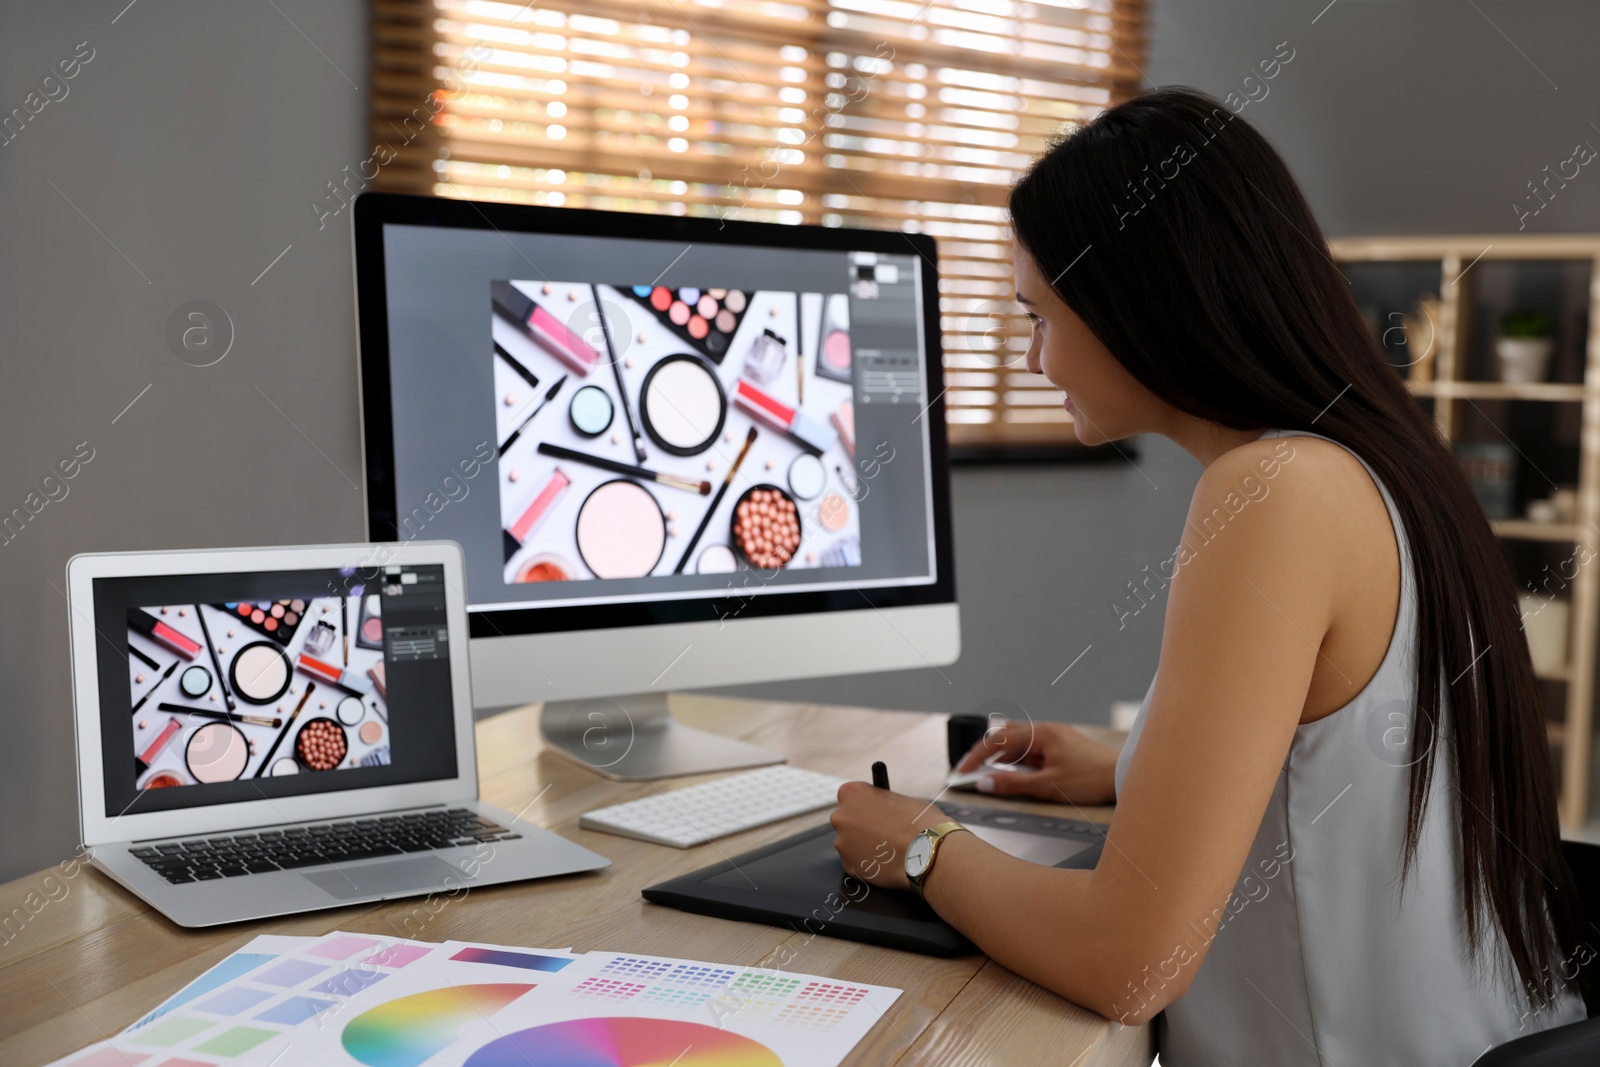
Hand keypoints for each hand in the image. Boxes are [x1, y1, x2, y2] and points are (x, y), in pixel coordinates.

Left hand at [830, 782, 947, 890]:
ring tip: (888, 849)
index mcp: (851, 793)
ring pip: (850, 843)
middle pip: (846, 819)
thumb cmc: (920, 821)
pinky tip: (886, 862)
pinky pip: (857, 862)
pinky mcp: (848, 866)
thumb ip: (883, 804)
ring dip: (863, 845)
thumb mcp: (901, 800)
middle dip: (860, 825)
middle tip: (881, 832)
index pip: (850, 795)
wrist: (928, 852)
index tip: (874, 810)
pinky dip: (868, 863)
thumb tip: (883, 811)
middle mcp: (840, 816)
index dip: (865, 804)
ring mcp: (841, 843)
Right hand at [953, 720, 1118, 803]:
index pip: (998, 740)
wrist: (1123, 777)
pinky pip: (1033, 751)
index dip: (976, 756)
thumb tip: (985, 782)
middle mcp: (1047, 731)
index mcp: (1041, 734)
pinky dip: (1019, 762)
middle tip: (972, 772)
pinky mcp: (1063, 748)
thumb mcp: (1047, 785)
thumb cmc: (1090, 779)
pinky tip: (1017, 775)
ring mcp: (1056, 738)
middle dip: (987, 754)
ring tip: (992, 777)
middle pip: (1006, 737)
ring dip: (1003, 759)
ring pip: (1019, 744)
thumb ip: (1013, 783)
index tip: (963, 771)